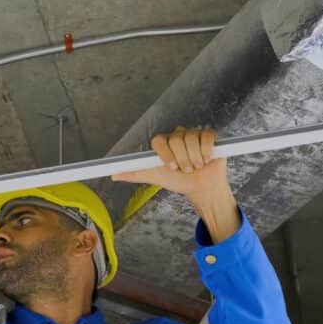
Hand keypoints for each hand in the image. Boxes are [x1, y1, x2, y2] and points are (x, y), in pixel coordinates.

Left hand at [112, 127, 238, 241]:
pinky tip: (207, 159)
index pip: (159, 140)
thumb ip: (136, 174)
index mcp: (164, 143)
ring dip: (195, 159)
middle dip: (182, 160)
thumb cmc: (179, 181)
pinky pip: (207, 137)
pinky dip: (207, 151)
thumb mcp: (156, 178)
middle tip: (186, 170)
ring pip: (191, 139)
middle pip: (176, 139)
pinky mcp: (209, 136)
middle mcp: (177, 136)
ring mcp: (193, 135)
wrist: (202, 188)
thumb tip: (113, 175)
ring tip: (197, 167)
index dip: (165, 153)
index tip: (171, 167)